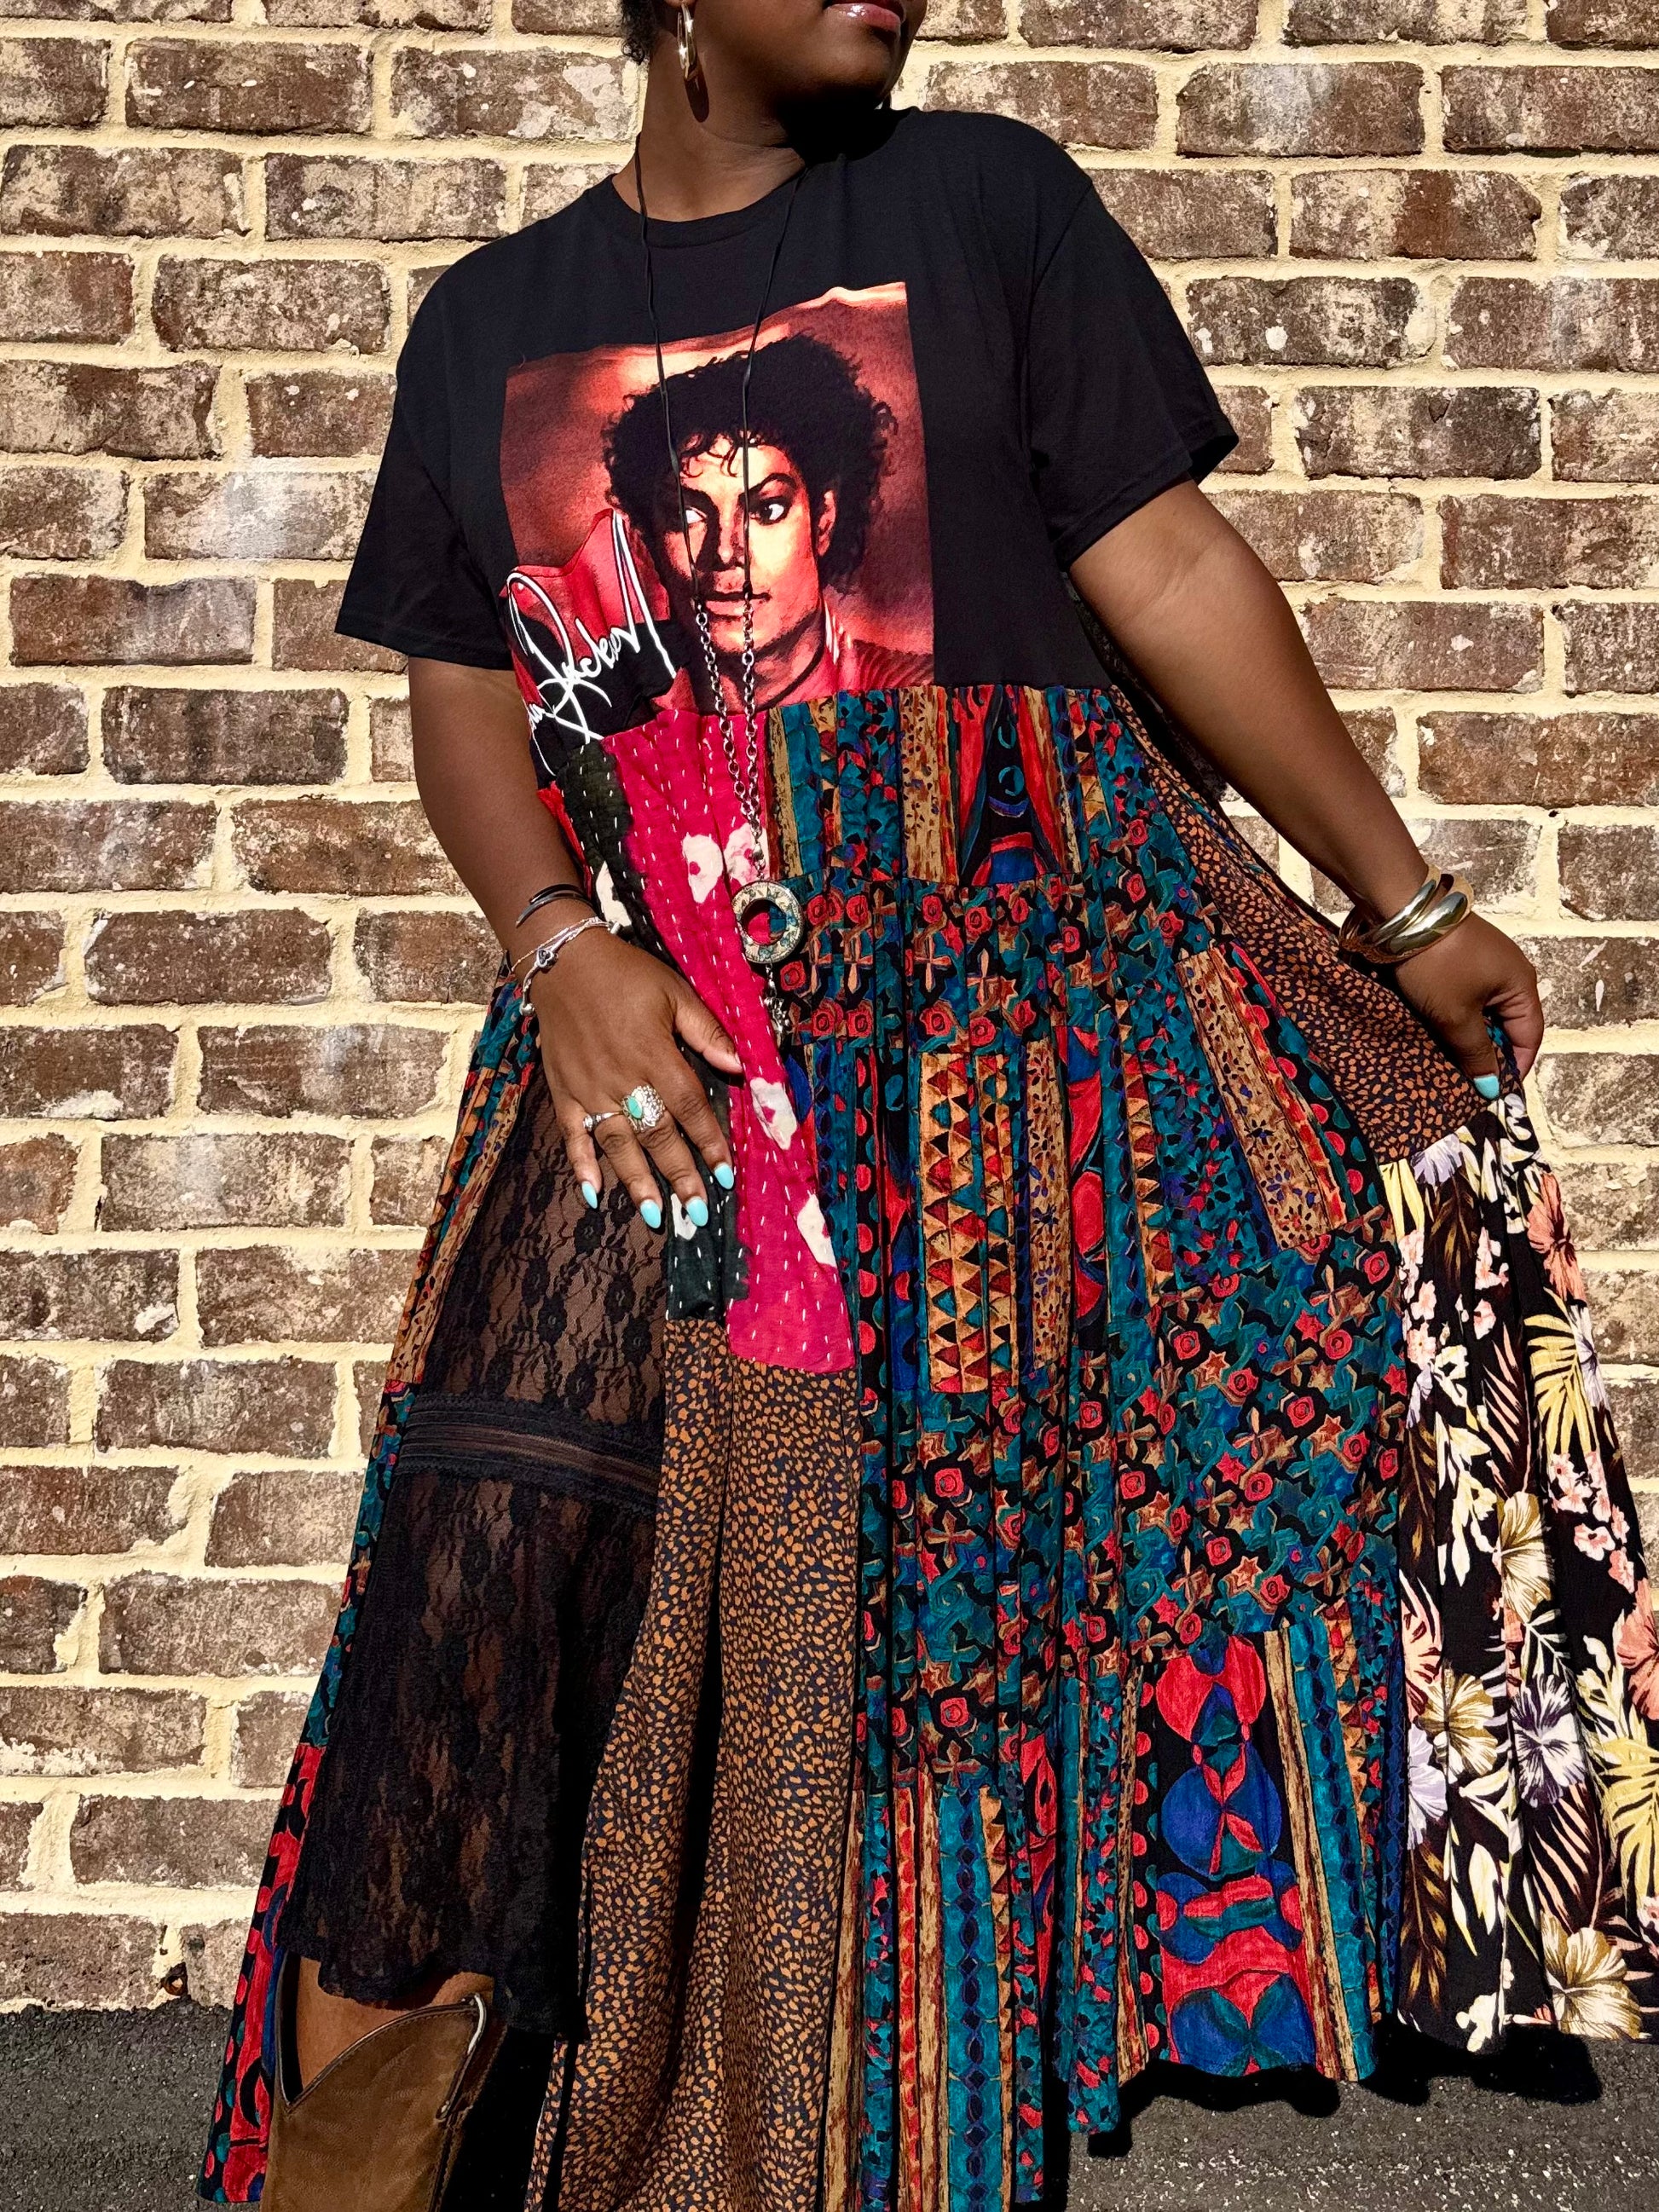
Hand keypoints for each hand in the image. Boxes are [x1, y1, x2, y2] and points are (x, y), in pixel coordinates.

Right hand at [528, 929, 740, 1227]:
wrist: (561, 961)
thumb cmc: (625, 975)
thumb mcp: (674, 992)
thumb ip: (706, 1031)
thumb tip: (739, 1065)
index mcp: (654, 1054)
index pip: (689, 1107)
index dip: (709, 1142)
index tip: (725, 1174)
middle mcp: (622, 1078)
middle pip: (656, 1134)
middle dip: (680, 1175)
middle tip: (698, 1212)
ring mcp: (589, 1089)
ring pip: (617, 1144)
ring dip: (637, 1182)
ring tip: (656, 1215)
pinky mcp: (562, 1091)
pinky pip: (573, 1134)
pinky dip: (581, 1164)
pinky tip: (594, 1193)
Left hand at [1392, 913, 1542, 1092]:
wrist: (1404, 912)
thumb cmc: (1438, 966)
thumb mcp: (1456, 1016)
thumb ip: (1476, 1053)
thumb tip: (1493, 1086)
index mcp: (1522, 985)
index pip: (1529, 1036)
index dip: (1516, 1067)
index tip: (1496, 1093)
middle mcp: (1511, 973)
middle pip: (1508, 1025)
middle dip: (1490, 1054)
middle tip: (1469, 1082)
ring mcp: (1486, 963)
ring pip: (1485, 1012)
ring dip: (1471, 1036)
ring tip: (1451, 1061)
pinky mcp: (1462, 958)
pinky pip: (1468, 997)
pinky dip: (1458, 1017)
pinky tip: (1439, 1031)